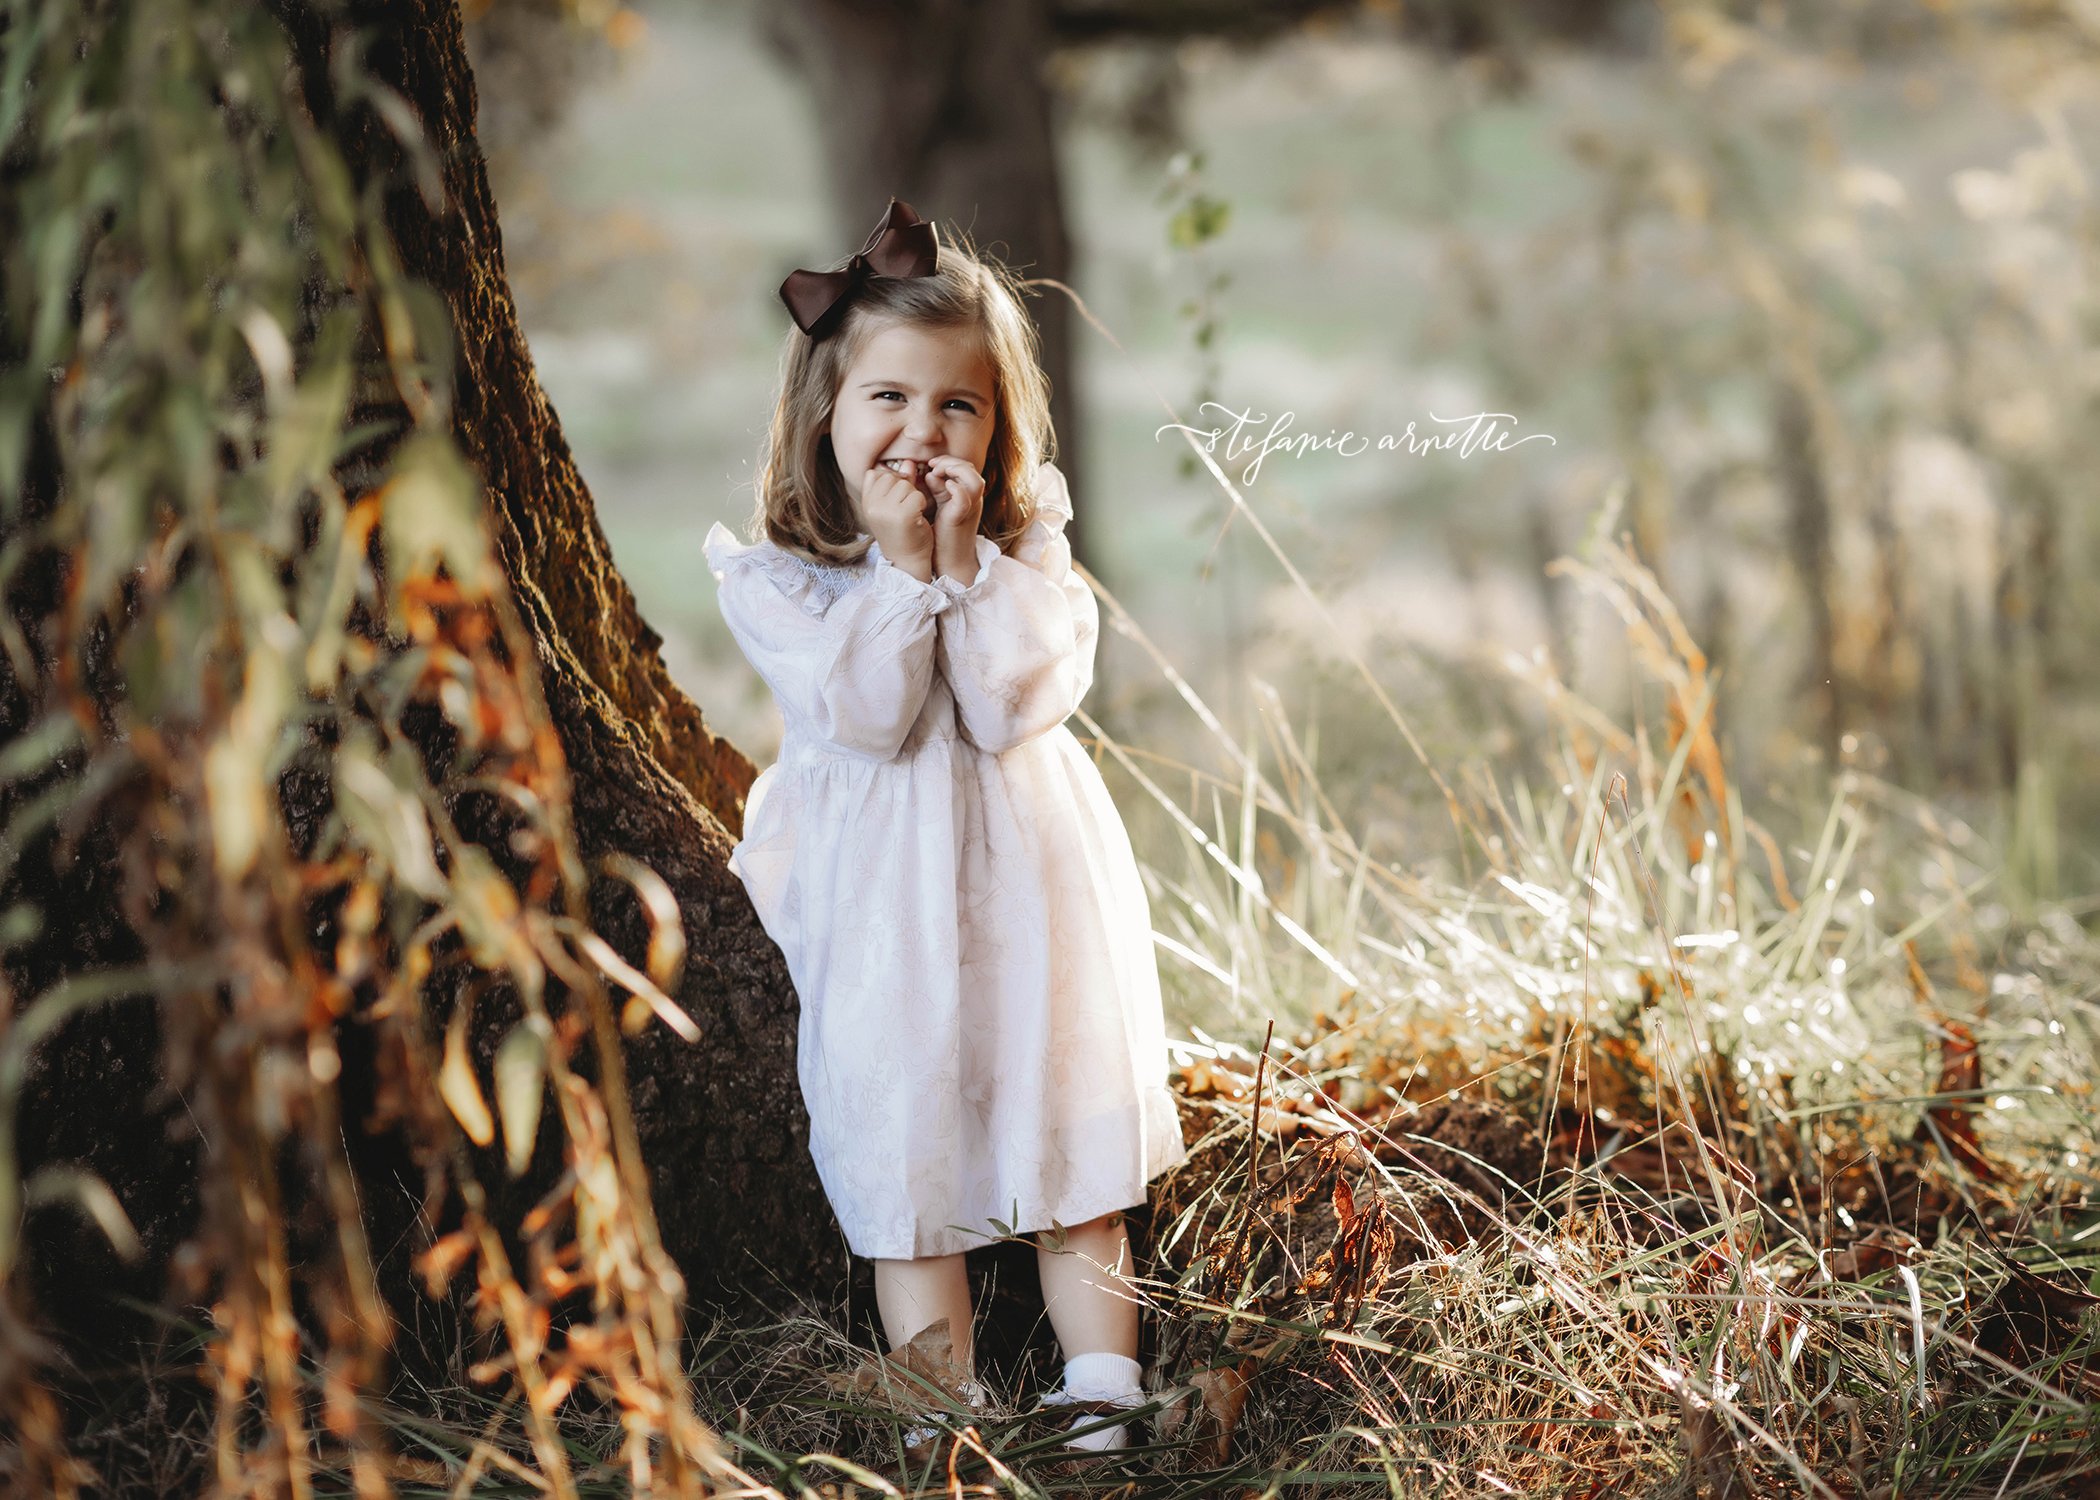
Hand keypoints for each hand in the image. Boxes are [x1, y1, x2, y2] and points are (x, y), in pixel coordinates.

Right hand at [859, 465, 935, 580]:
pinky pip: (917, 495)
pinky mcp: (903, 515)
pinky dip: (921, 505)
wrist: (907, 561)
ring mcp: (885, 510)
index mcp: (865, 503)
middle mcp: (871, 506)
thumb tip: (909, 462)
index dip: (891, 483)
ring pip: (905, 485)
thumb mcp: (894, 506)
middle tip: (905, 510)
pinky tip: (917, 519)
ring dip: (914, 497)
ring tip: (910, 516)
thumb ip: (900, 482)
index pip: (876, 474)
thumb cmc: (903, 533)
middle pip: (892, 477)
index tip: (895, 502)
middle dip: (903, 489)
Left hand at [926, 457, 984, 539]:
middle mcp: (974, 500)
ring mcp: (970, 509)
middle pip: (971, 469)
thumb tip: (929, 473)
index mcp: (969, 495)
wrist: (951, 561)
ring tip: (938, 471)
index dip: (949, 460)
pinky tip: (944, 486)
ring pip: (975, 481)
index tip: (931, 464)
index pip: (965, 467)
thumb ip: (937, 488)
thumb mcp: (941, 505)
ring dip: (955, 470)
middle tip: (932, 465)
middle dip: (950, 462)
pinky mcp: (961, 518)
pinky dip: (955, 488)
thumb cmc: (944, 534)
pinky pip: (965, 498)